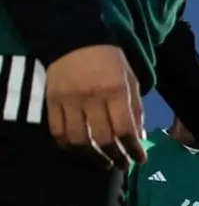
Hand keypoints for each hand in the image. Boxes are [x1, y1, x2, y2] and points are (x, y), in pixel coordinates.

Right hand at [45, 45, 145, 167]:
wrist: (75, 40)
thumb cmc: (109, 61)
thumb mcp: (131, 80)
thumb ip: (136, 109)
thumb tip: (139, 138)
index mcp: (116, 91)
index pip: (126, 129)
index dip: (134, 149)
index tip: (140, 159)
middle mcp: (92, 98)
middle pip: (103, 139)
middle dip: (115, 157)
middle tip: (122, 165)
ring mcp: (69, 101)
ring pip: (79, 140)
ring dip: (92, 157)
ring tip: (102, 163)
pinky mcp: (52, 102)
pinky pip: (58, 132)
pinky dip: (69, 147)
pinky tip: (80, 152)